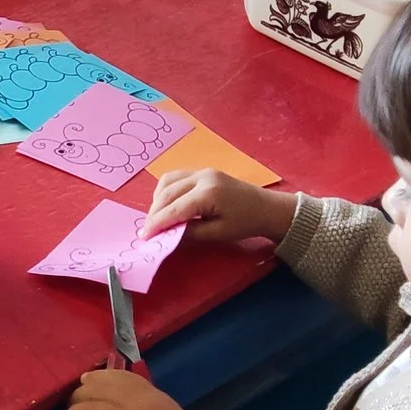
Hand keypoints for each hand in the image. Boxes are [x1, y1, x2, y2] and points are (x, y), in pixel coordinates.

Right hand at [143, 169, 297, 246]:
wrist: (267, 208)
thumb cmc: (245, 223)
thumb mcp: (218, 234)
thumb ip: (189, 232)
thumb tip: (166, 234)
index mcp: (208, 194)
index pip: (174, 209)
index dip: (156, 224)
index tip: (144, 237)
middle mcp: (202, 177)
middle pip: (167, 193)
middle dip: (153, 213)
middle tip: (147, 231)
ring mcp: (202, 172)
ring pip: (167, 181)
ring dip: (158, 200)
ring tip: (157, 219)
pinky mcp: (202, 172)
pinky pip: (176, 178)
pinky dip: (166, 191)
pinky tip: (167, 205)